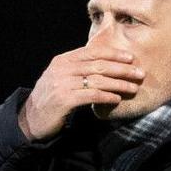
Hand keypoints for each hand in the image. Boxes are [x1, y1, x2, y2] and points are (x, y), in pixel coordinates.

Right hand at [18, 45, 144, 140]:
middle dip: (122, 69)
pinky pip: (91, 96)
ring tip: (133, 88)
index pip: (92, 52)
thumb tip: (105, 64)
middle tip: (140, 73)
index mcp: (63, 60)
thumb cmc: (51, 98)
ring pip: (98, 80)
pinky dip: (107, 97)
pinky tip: (117, 99)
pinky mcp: (64, 100)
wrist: (31, 118)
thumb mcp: (62, 77)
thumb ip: (78, 69)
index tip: (130, 57)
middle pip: (98, 65)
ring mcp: (62, 84)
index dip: (113, 54)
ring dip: (119, 84)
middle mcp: (62, 69)